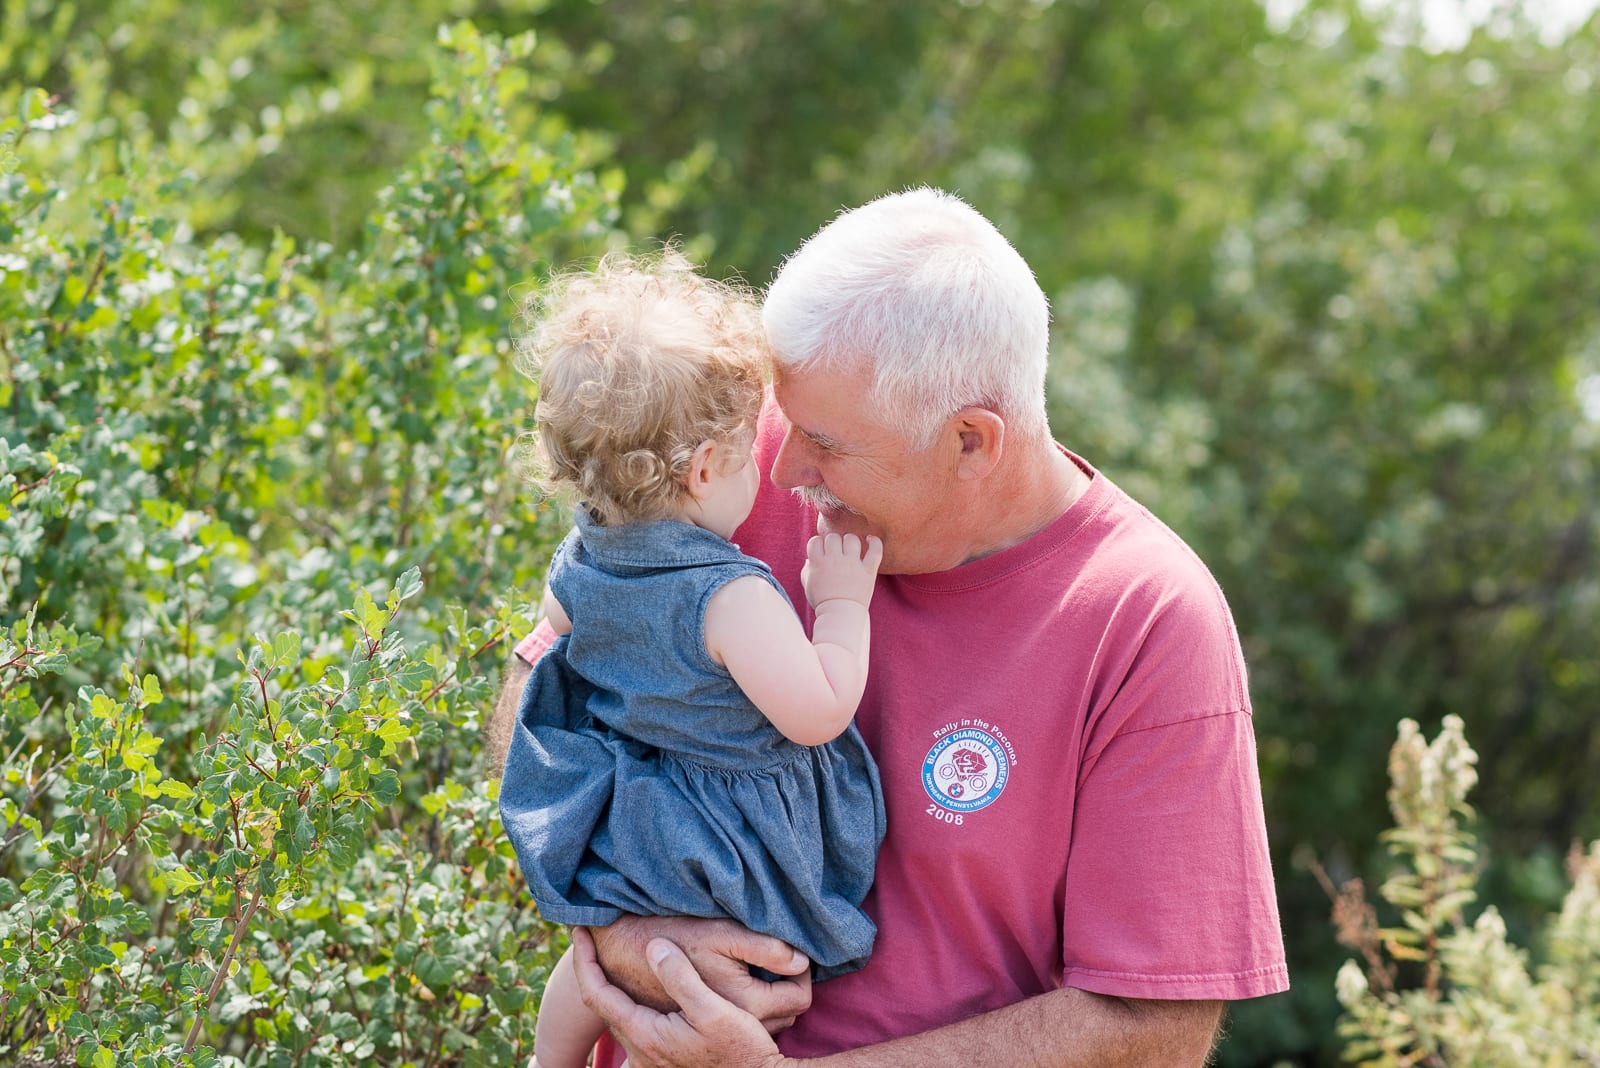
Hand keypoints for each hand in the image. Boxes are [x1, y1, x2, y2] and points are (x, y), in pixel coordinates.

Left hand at [573, 928, 790, 1067]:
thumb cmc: (742, 1050)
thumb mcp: (715, 1009)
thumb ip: (681, 977)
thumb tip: (653, 946)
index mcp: (646, 1035)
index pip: (597, 994)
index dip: (584, 961)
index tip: (580, 933)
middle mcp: (640, 1052)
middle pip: (604, 1004)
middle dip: (595, 970)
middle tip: (595, 939)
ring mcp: (649, 1060)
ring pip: (620, 1015)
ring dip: (612, 986)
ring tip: (614, 957)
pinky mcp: (662, 1061)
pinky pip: (634, 1025)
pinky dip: (629, 1001)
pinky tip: (646, 988)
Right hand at [800, 533, 882, 608]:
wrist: (840, 615)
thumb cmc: (822, 602)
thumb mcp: (808, 585)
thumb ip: (807, 570)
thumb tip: (810, 559)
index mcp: (818, 563)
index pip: (815, 541)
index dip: (818, 544)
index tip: (821, 551)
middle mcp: (835, 560)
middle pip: (833, 537)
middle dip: (833, 542)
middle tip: (835, 552)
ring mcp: (853, 564)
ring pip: (851, 539)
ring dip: (850, 541)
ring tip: (850, 548)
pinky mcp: (868, 570)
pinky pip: (875, 550)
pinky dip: (875, 542)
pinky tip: (870, 539)